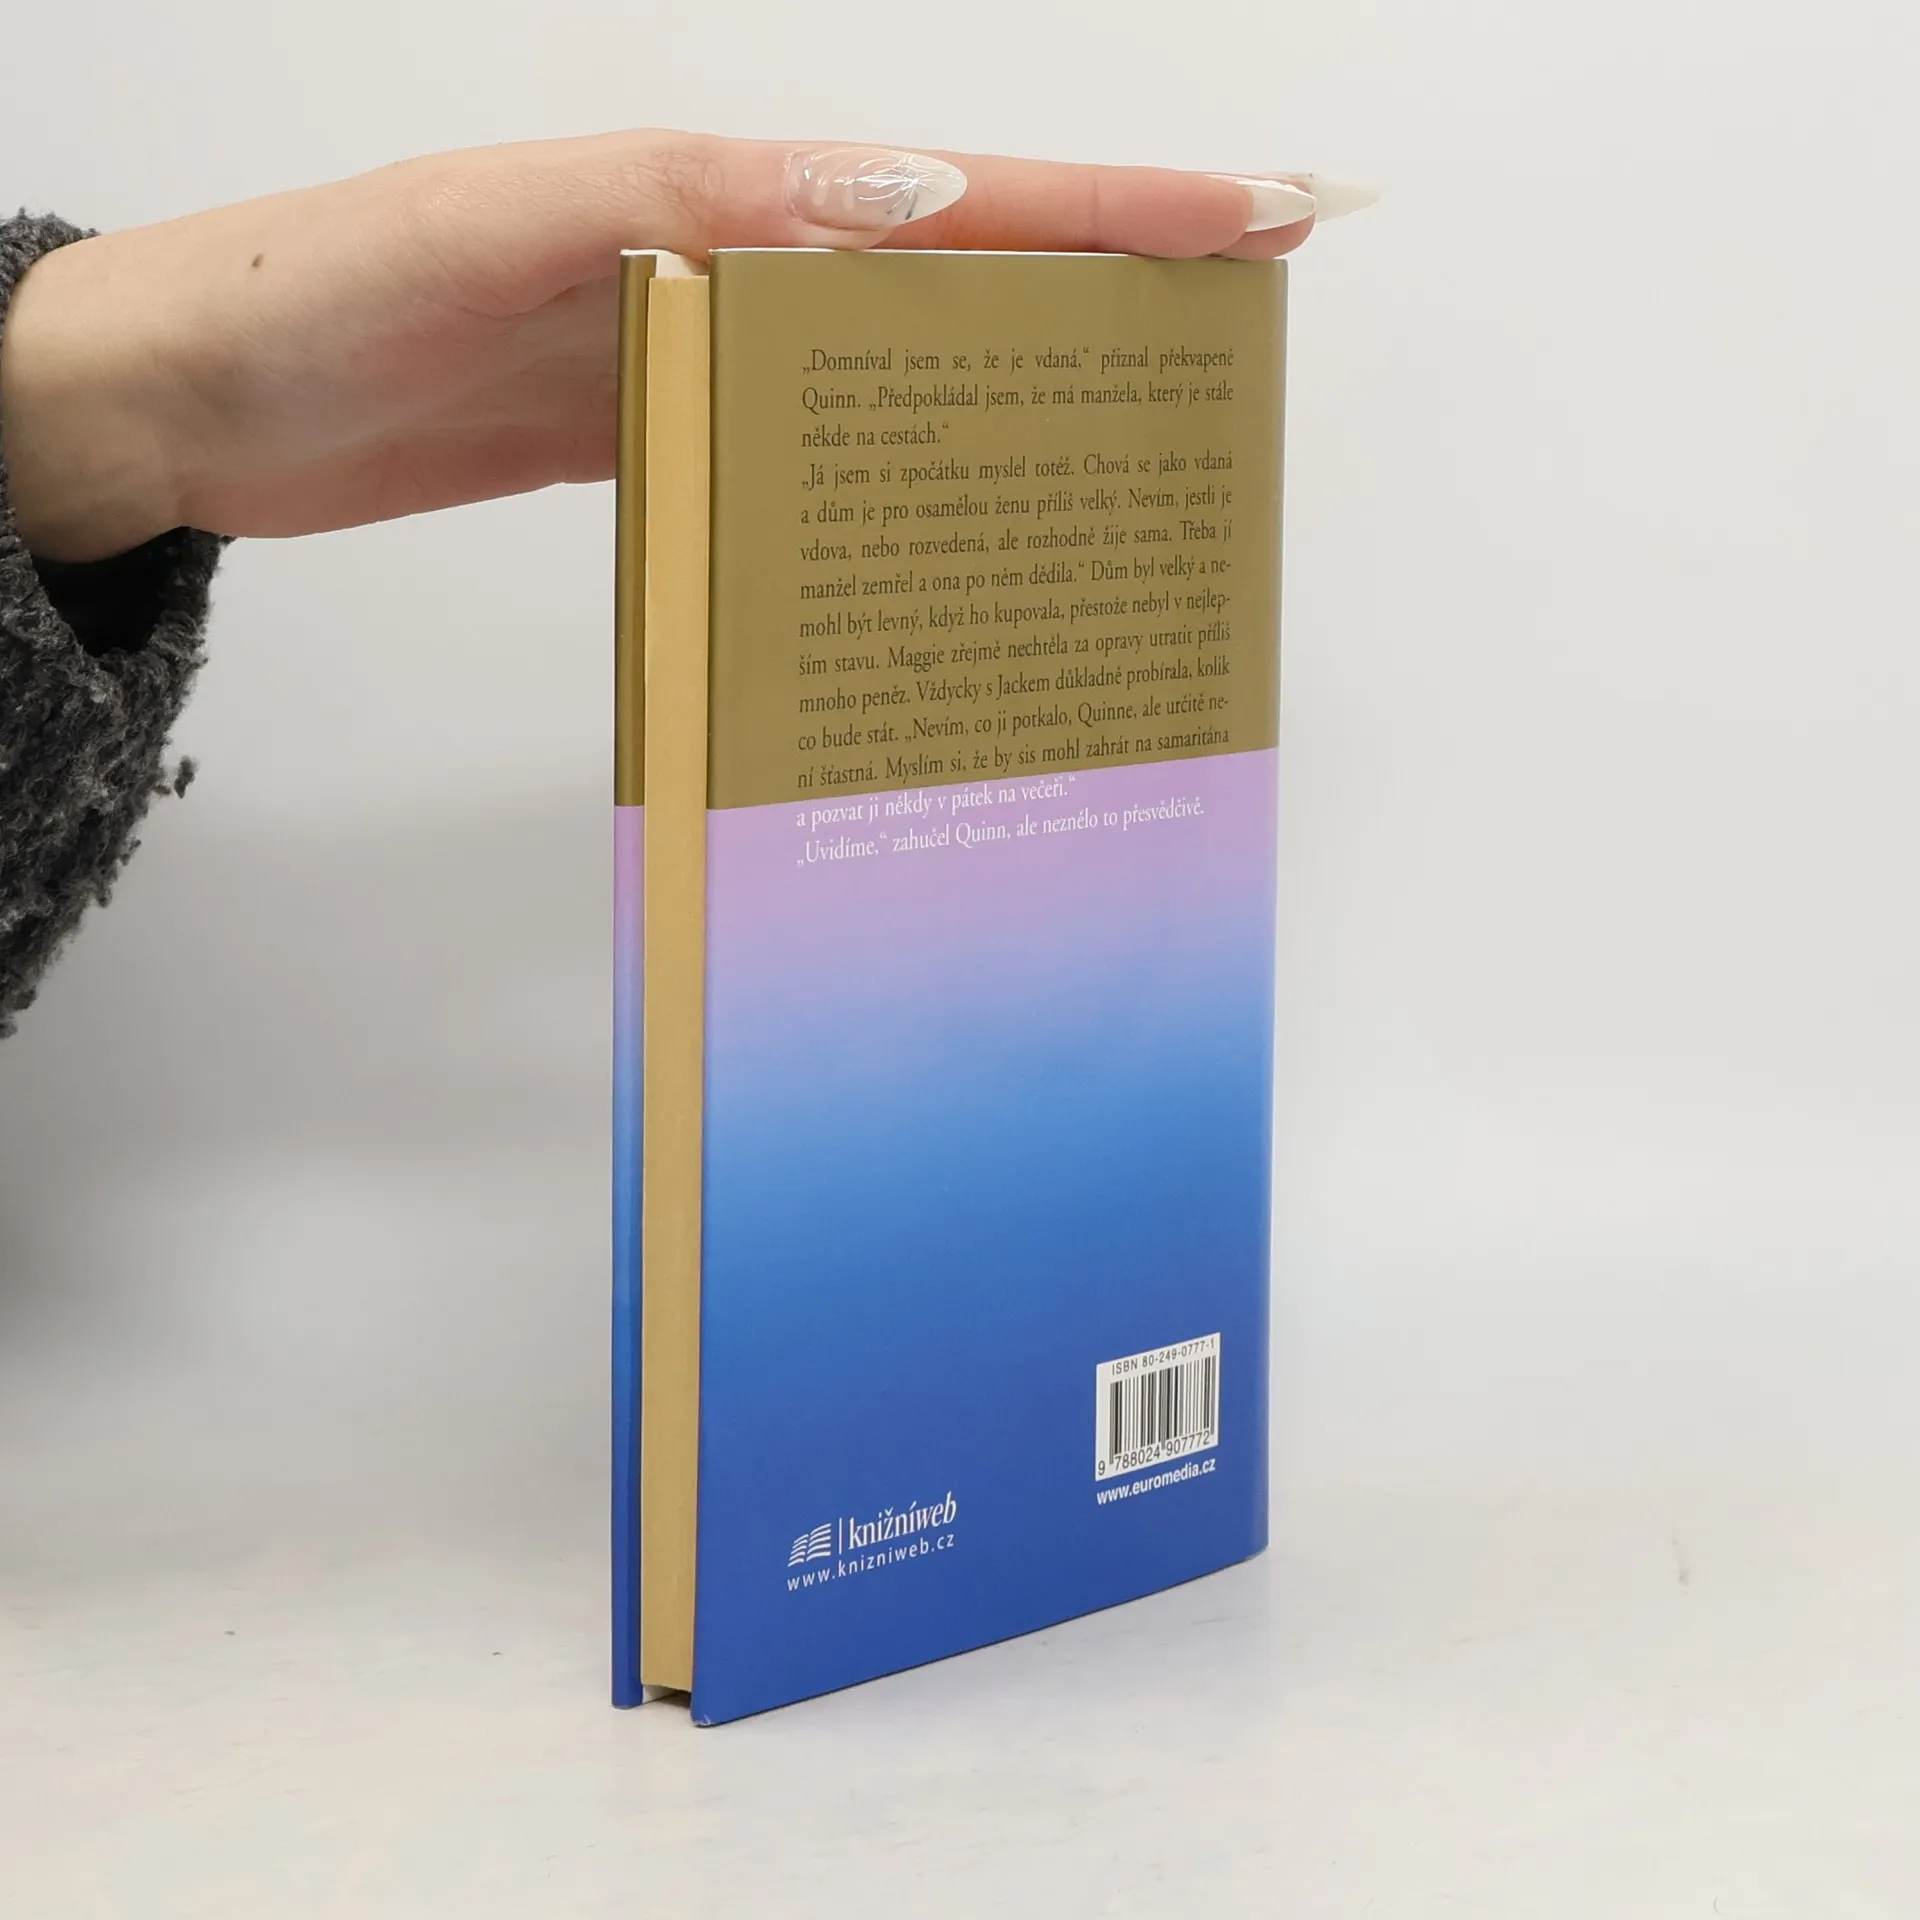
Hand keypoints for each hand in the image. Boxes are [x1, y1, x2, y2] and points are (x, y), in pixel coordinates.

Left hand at [0, 132, 1370, 562]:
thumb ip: (696, 208)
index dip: (1115, 206)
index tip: (1260, 211)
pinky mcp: (649, 435)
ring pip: (896, 365)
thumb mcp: (510, 221)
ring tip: (1134, 434)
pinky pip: (803, 447)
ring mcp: (695, 356)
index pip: (958, 194)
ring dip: (1018, 386)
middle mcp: (728, 268)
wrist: (184, 399)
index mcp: (716, 197)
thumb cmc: (315, 296)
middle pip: (960, 271)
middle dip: (1112, 285)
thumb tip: (899, 206)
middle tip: (1247, 321)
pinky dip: (887, 471)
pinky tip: (939, 516)